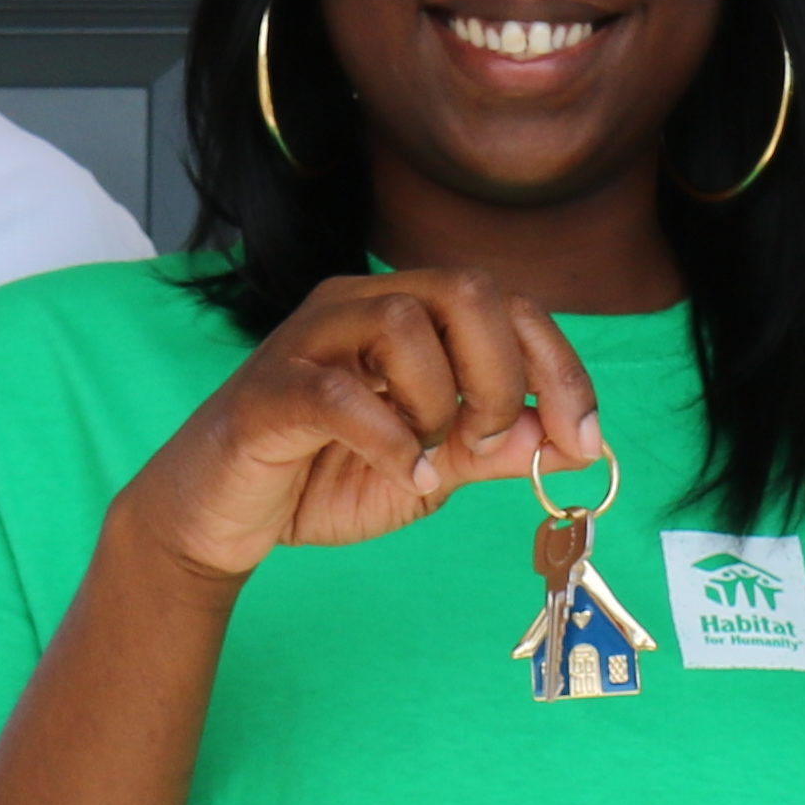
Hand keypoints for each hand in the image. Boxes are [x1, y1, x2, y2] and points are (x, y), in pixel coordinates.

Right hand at [109, 269, 604, 581]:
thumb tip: (568, 439)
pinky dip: (389, 439)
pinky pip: (342, 393)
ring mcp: (309, 338)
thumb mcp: (429, 470)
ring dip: (439, 401)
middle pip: (465, 289)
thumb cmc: (321, 478)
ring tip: (427, 457)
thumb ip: (492, 448)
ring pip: (404, 322)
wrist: (220, 515)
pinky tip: (401, 475)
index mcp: (405, 312)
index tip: (585, 438)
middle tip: (487, 443)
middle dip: (502, 374)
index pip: (504, 305)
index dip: (558, 366)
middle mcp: (359, 305)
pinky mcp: (270, 388)